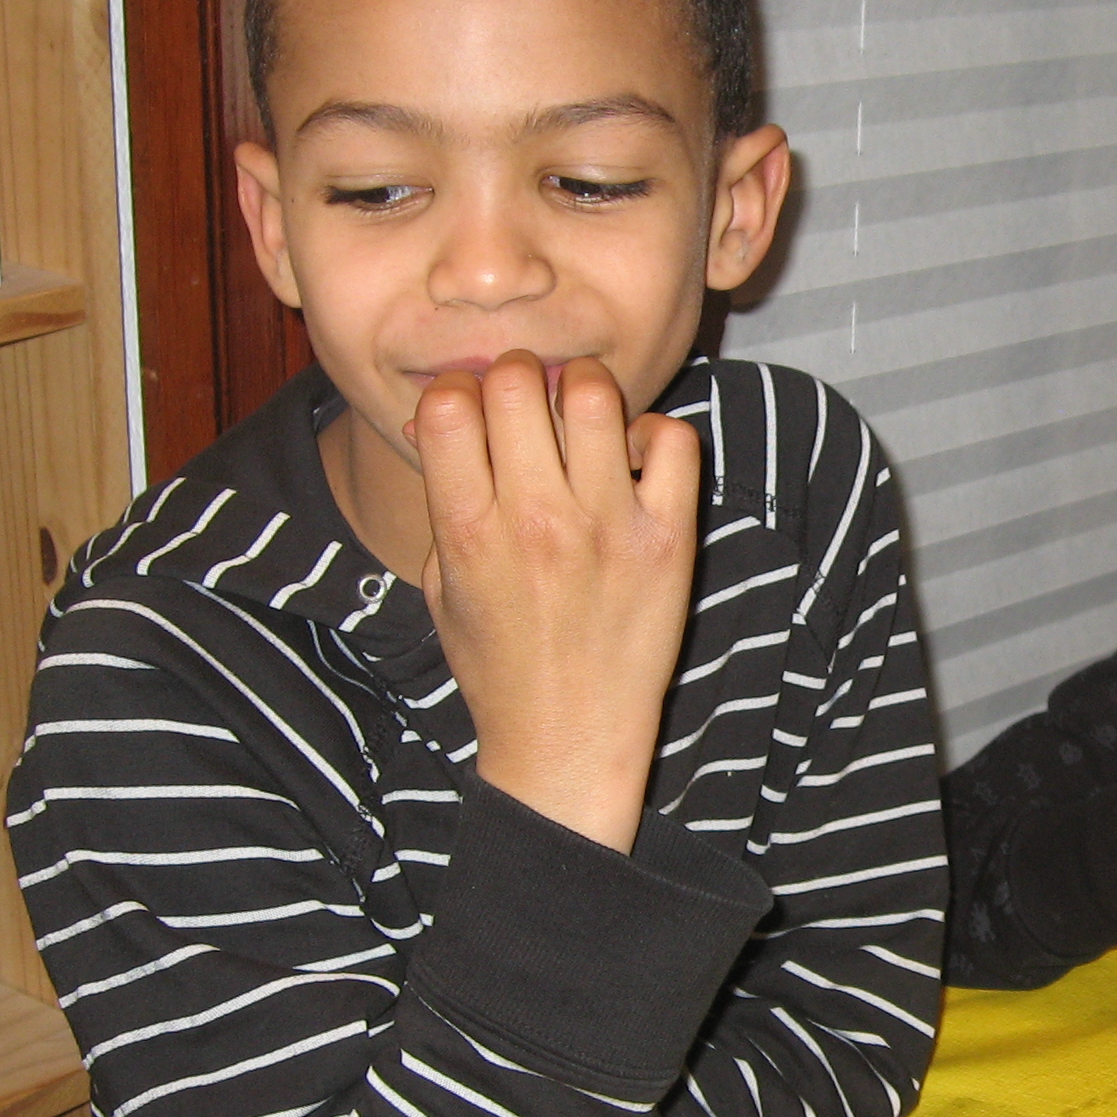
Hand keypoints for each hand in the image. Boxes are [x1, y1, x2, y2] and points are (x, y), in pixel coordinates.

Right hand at [414, 352, 699, 854]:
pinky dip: (653, 433)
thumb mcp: (443, 584)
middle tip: (527, 405)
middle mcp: (536, 520)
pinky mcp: (669, 541)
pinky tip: (634, 459)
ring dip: (581, 390)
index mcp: (468, 530)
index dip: (456, 393)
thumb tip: (444, 418)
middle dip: (516, 378)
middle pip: (518, 382)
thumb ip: (445, 499)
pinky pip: (673, 440)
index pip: (447, 404)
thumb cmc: (498, 663)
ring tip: (580, 419)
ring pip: (593, 394)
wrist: (568, 738)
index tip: (470, 414)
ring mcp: (607, 528)